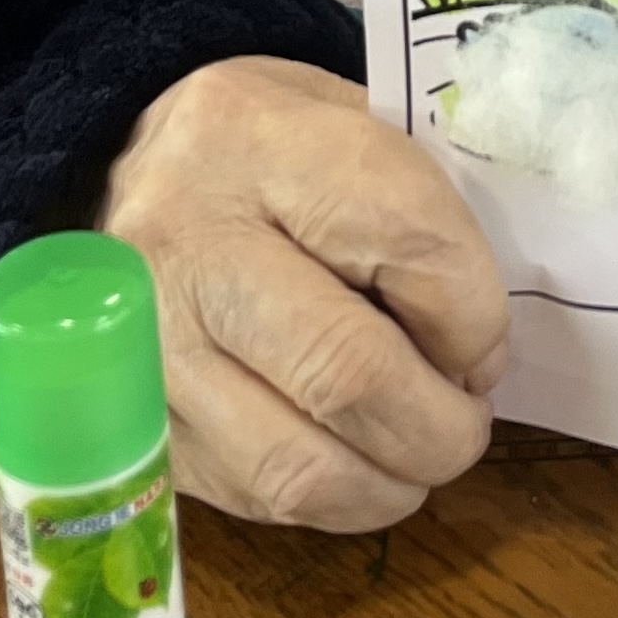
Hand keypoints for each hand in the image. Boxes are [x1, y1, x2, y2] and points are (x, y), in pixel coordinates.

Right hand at [97, 55, 508, 531]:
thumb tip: (478, 351)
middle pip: (344, 370)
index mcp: (255, 133)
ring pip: (294, 463)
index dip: (475, 315)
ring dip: (388, 482)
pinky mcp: (135, 426)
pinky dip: (330, 500)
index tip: (486, 343)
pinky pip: (253, 497)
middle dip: (437, 425)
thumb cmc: (269, 147)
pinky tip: (354, 462)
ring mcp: (143, 344)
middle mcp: (186, 237)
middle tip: (466, 422)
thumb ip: (419, 211)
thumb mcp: (349, 117)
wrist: (131, 170)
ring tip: (417, 454)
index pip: (407, 239)